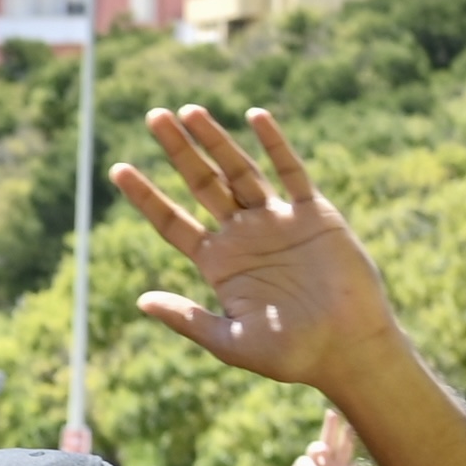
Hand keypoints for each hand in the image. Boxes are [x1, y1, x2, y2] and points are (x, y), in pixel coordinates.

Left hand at [108, 108, 394, 389]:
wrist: (348, 349)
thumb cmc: (291, 354)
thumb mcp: (230, 341)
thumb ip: (188, 319)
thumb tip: (141, 301)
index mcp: (219, 263)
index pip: (173, 222)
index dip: (146, 196)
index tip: (118, 169)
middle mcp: (244, 236)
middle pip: (203, 184)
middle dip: (179, 151)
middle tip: (153, 117)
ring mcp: (278, 221)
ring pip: (240, 170)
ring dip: (216, 140)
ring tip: (188, 111)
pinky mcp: (314, 215)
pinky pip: (291, 173)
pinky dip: (275, 144)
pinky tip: (254, 117)